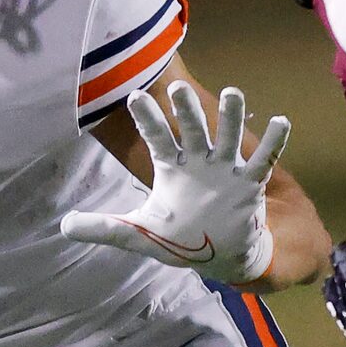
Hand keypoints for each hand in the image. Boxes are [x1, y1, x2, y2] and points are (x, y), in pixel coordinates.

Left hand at [59, 81, 288, 283]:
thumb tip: (63, 227)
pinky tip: (283, 120)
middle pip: (192, 129)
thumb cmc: (182, 240)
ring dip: (232, 116)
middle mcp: (199, 161)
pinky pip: (264, 159)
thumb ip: (104, 228)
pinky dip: (274, 141)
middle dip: (187, 110)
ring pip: (229, 136)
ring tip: (234, 92)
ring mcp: (226, 169)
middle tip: (179, 89)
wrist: (220, 257)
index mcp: (172, 168)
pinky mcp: (250, 183)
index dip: (147, 119)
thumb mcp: (140, 235)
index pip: (157, 138)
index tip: (135, 96)